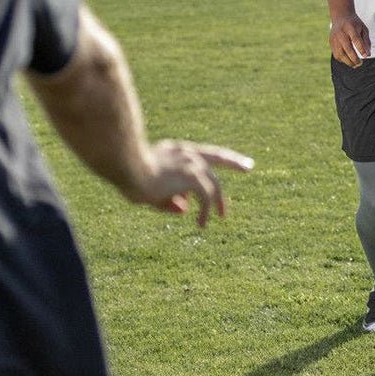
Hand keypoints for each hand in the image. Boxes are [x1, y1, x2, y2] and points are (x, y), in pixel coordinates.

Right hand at [131, 139, 253, 226]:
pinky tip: (202, 224)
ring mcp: (191, 163)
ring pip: (213, 184)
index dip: (218, 154)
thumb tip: (185, 209)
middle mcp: (186, 153)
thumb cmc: (127, 175)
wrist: (125, 165)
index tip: (231, 154)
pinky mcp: (192, 176)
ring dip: (218, 202)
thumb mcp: (148, 190)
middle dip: (234, 163)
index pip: (202, 151)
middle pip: (217, 157)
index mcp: (174, 150)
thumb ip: (167, 199)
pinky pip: (206, 197)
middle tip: (249, 166)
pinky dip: (206, 212)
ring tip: (221, 217)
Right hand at [329, 13, 370, 67]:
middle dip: (354, 58)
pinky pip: (336, 55)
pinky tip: (349, 60)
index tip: (366, 56)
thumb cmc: (355, 24)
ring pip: (340, 54)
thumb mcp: (363, 28)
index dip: (361, 49)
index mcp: (350, 27)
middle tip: (360, 63)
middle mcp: (340, 33)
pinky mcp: (331, 43)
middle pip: (347, 48)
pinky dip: (343, 60)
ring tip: (356, 65)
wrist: (341, 16)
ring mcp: (334, 38)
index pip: (356, 39)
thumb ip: (366, 41)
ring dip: (348, 62)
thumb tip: (367, 54)